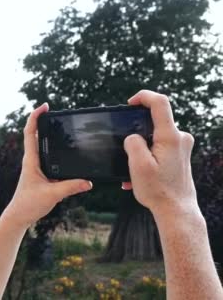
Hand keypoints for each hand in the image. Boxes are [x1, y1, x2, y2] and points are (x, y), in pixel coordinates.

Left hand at [3, 103, 91, 227]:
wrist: (20, 216)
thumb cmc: (29, 204)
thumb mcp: (52, 194)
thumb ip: (70, 187)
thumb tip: (88, 181)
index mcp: (31, 160)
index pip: (30, 133)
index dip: (35, 117)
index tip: (44, 106)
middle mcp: (32, 160)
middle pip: (35, 135)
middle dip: (43, 121)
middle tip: (54, 111)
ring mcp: (36, 167)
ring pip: (41, 145)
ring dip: (48, 134)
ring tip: (60, 125)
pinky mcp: (41, 174)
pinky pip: (47, 156)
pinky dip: (54, 149)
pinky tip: (64, 150)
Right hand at [122, 90, 199, 217]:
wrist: (177, 210)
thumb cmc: (158, 190)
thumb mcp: (138, 165)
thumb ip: (133, 143)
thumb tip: (132, 137)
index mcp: (170, 137)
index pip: (160, 103)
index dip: (143, 97)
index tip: (130, 103)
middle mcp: (180, 138)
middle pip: (155, 121)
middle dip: (137, 132)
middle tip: (125, 149)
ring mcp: (182, 146)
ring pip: (155, 136)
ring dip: (140, 148)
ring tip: (131, 169)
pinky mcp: (180, 155)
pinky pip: (159, 147)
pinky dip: (147, 156)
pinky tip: (138, 175)